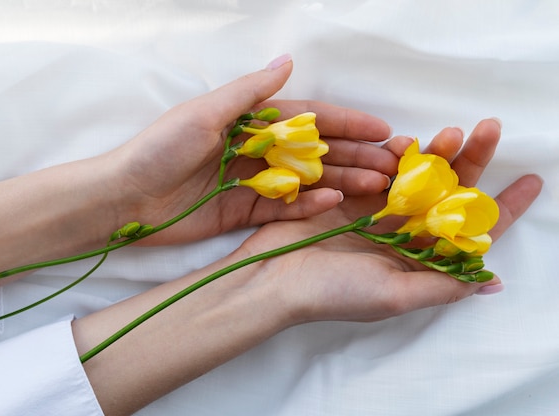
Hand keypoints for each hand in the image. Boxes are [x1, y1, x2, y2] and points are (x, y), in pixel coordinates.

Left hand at [105, 55, 394, 244]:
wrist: (126, 198)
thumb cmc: (160, 149)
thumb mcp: (204, 112)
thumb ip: (249, 94)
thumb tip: (288, 62)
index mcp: (248, 120)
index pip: (307, 118)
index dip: (345, 122)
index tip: (381, 129)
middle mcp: (255, 149)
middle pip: (314, 151)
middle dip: (353, 155)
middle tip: (390, 167)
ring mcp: (252, 182)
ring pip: (306, 180)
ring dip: (341, 181)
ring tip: (376, 187)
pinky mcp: (243, 211)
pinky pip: (284, 208)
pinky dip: (310, 206)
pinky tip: (337, 203)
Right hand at [234, 119, 542, 323]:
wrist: (272, 278)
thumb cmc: (333, 293)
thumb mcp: (393, 295)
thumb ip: (441, 286)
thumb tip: (492, 284)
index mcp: (418, 262)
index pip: (470, 234)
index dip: (502, 209)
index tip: (531, 183)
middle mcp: (402, 236)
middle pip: (447, 195)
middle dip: (470, 163)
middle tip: (486, 129)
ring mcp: (376, 214)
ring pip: (417, 176)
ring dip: (436, 154)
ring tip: (450, 132)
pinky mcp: (350, 197)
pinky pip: (381, 170)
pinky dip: (396, 155)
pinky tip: (407, 140)